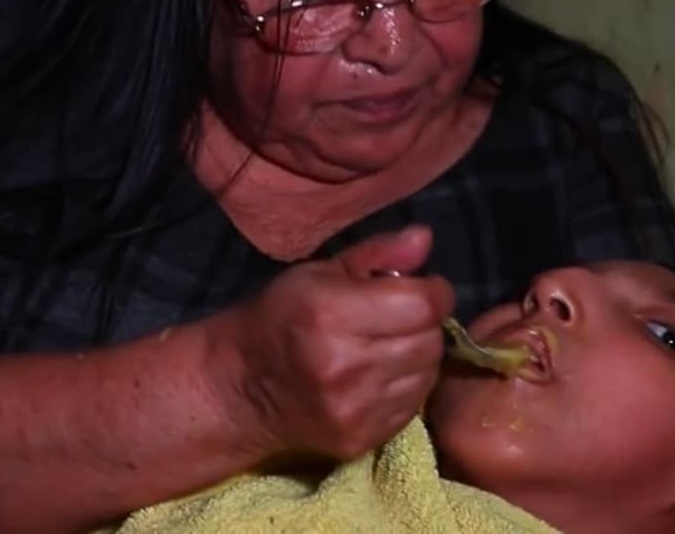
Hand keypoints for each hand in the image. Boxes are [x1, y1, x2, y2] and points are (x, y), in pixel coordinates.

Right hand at [221, 225, 453, 462]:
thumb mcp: (319, 272)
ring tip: (389, 344)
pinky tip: (380, 373)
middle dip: (424, 322)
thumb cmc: (281, 316)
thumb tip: (424, 236)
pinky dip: (407, 385)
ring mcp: (354, 408)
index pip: (422, 304)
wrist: (241, 388)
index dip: (433, 291)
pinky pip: (412, 405)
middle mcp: (345, 364)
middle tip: (401, 315)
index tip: (423, 286)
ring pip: (427, 373)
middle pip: (429, 340)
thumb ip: (377, 253)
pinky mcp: (361, 438)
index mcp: (331, 312)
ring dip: (418, 354)